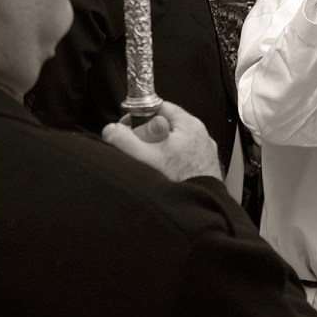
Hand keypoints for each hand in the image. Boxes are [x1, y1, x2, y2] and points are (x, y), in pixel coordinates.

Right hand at [102, 100, 222, 182]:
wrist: (199, 209)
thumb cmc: (178, 181)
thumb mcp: (143, 157)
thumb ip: (124, 140)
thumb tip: (111, 130)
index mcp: (189, 125)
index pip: (161, 107)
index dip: (140, 115)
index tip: (127, 127)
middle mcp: (201, 136)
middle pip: (167, 126)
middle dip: (147, 136)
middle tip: (135, 149)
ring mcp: (205, 153)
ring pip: (174, 144)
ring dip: (158, 151)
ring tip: (148, 165)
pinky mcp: (205, 169)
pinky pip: (183, 159)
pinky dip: (170, 163)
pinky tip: (162, 175)